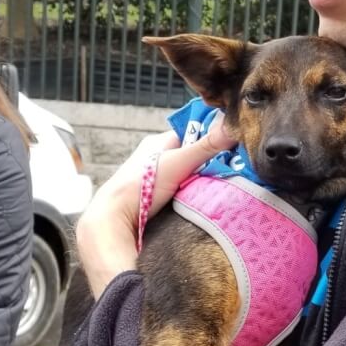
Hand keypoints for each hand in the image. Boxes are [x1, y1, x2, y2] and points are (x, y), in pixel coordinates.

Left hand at [77, 113, 236, 297]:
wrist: (115, 219)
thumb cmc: (141, 185)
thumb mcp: (178, 162)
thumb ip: (206, 146)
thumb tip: (230, 127)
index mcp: (158, 143)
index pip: (192, 134)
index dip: (210, 140)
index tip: (230, 148)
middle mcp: (157, 159)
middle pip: (192, 157)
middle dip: (208, 164)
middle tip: (229, 171)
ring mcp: (156, 180)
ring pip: (187, 177)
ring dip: (200, 183)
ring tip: (217, 188)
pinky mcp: (157, 199)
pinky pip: (181, 194)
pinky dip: (191, 197)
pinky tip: (200, 202)